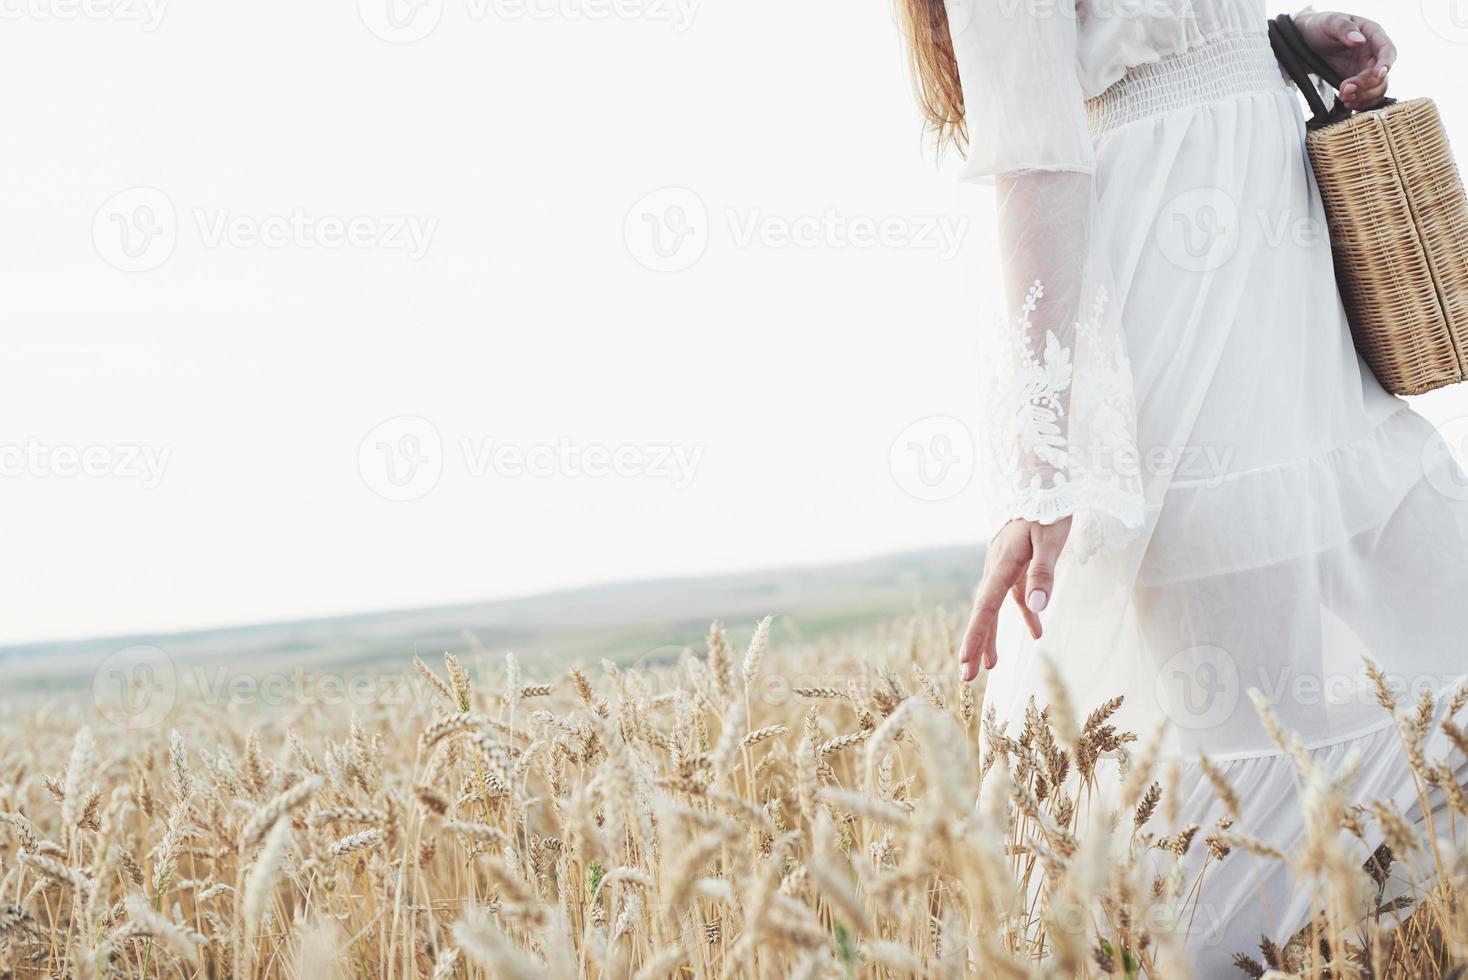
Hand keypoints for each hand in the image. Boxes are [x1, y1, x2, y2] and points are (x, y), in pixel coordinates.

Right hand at [958, 516, 1069, 680]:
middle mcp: (997, 567)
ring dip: (992, 635)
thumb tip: (1038, 607)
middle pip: (984, 613)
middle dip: (975, 645)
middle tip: (967, 677)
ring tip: (990, 666)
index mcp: (1003, 563)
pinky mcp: (1015, 563)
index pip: (986, 607)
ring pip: (994, 607)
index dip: (976, 637)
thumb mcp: (1051, 538)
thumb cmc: (1048, 507)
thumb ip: (1044, 572)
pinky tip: (1036, 633)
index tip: (966, 662)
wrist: (1042, 480)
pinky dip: (1022, 615)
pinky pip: (1013, 596)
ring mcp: (1004, 565)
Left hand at [1295, 10, 1395, 109]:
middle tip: (1344, 90)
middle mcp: (1373, 53)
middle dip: (1366, 85)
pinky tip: (1347, 103)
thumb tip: (1359, 40)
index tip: (1378, 74)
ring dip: (1363, 96)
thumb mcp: (1330, 22)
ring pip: (1377, 88)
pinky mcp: (1356, 82)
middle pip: (1382, 74)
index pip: (1387, 50)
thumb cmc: (1320, 26)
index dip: (1386, 63)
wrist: (1304, 42)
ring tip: (1344, 98)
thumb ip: (1344, 29)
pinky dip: (1360, 102)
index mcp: (1372, 34)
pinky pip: (1367, 95)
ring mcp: (1365, 68)